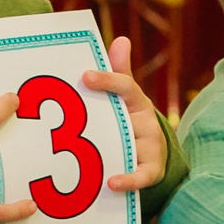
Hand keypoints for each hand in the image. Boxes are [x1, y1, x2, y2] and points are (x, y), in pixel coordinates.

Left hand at [82, 37, 167, 191]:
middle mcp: (147, 123)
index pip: (126, 87)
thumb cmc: (130, 118)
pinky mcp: (152, 171)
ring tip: (84, 159)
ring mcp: (151, 147)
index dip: (108, 81)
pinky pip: (142, 177)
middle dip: (105, 121)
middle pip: (129, 120)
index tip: (85, 76)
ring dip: (113, 154)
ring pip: (132, 149)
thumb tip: (122, 40)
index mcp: (137, 101)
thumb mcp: (125, 96)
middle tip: (72, 120)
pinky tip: (111, 183)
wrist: (152, 151)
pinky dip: (128, 181)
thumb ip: (118, 72)